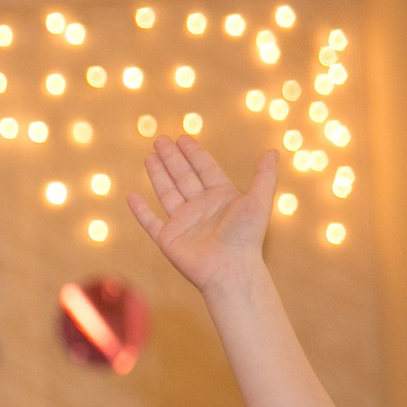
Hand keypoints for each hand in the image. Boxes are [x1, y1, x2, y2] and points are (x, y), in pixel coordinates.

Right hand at [127, 139, 276, 299]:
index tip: (182, 138)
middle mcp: (200, 207)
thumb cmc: (247, 236)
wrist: (230, 268)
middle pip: (183, 176)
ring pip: (167, 192)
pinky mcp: (168, 238)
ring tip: (149, 157)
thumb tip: (273, 152)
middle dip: (171, 158)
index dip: (194, 153)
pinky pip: (151, 221)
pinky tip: (133, 197)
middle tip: (160, 140)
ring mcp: (183, 222)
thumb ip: (264, 176)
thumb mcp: (259, 200)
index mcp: (221, 196)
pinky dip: (140, 210)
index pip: (204, 169)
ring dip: (157, 174)